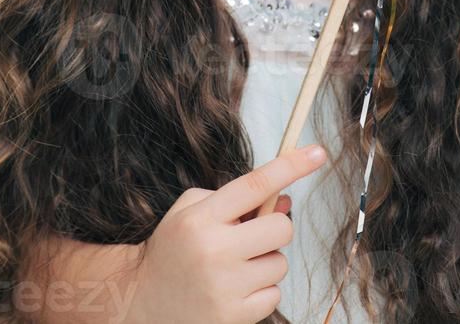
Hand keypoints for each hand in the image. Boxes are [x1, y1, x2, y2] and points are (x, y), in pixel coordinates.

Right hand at [129, 144, 327, 323]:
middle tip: (251, 236)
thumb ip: (236, 198)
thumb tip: (284, 200)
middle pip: (280, 227)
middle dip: (273, 229)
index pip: (256, 183)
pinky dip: (261, 291)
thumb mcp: (191, 210)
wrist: (140, 301)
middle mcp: (214, 250)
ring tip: (236, 267)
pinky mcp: (232, 317)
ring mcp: (224, 286)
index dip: (292, 166)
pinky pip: (274, 296)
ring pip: (280, 264)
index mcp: (202, 217)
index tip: (319, 152)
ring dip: (266, 263)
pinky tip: (235, 290)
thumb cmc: (174, 248)